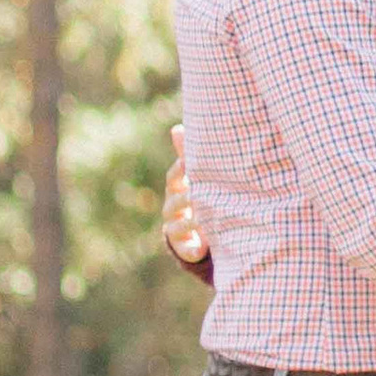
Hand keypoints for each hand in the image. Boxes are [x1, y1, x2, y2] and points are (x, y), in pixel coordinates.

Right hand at [160, 124, 206, 269]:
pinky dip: (194, 248)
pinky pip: (186, 248)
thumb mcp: (193, 177)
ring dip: (189, 221)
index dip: (180, 171)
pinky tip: (202, 247)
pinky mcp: (183, 247)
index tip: (188, 163)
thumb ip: (187, 154)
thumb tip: (176, 127)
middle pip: (175, 201)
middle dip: (184, 196)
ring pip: (178, 224)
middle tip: (195, 192)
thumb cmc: (197, 197)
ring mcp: (176, 228)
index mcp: (176, 189)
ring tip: (199, 218)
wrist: (198, 232)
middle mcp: (172, 208)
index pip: (174, 177)